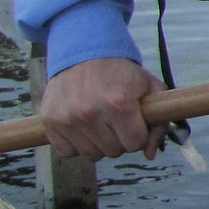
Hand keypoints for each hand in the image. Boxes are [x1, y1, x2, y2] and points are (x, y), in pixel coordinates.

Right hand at [38, 56, 165, 160]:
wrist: (84, 53)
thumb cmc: (121, 73)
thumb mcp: (150, 88)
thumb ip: (158, 122)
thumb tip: (149, 155)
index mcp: (118, 104)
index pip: (134, 144)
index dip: (138, 135)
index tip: (134, 122)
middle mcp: (90, 113)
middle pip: (113, 151)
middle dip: (120, 139)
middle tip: (116, 120)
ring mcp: (67, 118)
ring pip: (91, 155)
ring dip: (99, 143)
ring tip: (100, 121)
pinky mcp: (49, 121)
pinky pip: (67, 152)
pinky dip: (76, 144)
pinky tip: (82, 127)